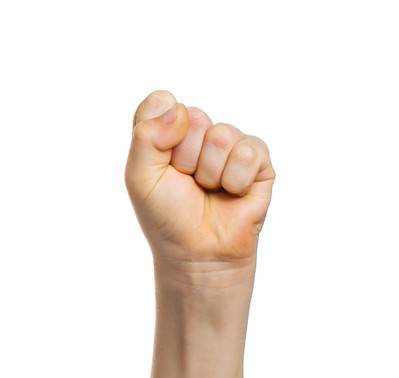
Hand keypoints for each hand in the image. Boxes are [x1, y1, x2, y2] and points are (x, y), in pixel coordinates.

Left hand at [125, 89, 274, 276]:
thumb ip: (146, 136)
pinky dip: (235, 180)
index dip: (158, 138)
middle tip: (187, 183)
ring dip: (210, 172)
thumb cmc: (167, 216)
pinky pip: (248, 152)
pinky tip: (231, 193)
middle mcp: (200, 133)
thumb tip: (178, 108)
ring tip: (209, 190)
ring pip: (222, 136)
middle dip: (185, 158)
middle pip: (194, 118)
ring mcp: (230, 145)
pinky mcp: (259, 161)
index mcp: (169, 131)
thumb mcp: (140, 177)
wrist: (197, 252)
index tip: (160, 166)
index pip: (163, 104)